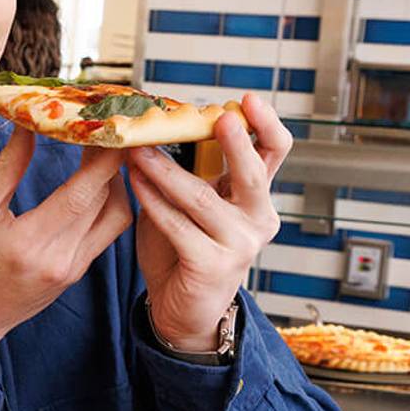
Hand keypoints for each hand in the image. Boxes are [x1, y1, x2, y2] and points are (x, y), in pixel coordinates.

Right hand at [0, 129, 132, 366]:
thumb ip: (8, 167)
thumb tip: (28, 125)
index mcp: (30, 243)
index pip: (81, 196)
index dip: (102, 160)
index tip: (109, 129)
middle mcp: (61, 259)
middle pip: (104, 201)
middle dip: (110, 161)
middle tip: (101, 130)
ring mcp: (75, 268)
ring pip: (116, 216)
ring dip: (116, 183)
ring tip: (101, 155)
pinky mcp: (80, 271)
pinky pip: (107, 231)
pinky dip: (108, 202)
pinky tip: (97, 183)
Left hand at [127, 94, 291, 351]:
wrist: (182, 310)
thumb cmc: (184, 250)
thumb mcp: (194, 204)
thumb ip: (192, 172)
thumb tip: (164, 125)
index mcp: (256, 197)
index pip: (274, 154)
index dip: (265, 125)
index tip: (249, 100)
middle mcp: (257, 219)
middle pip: (254, 173)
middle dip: (237, 143)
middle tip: (221, 116)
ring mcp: (239, 245)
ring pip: (202, 198)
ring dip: (166, 170)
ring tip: (139, 149)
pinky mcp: (213, 266)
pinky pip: (178, 226)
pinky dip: (153, 202)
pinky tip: (135, 182)